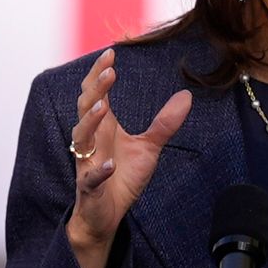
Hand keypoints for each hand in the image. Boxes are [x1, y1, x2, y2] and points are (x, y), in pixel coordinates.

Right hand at [63, 50, 193, 267]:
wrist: (107, 216)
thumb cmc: (122, 178)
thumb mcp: (149, 148)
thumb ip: (164, 123)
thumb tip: (186, 95)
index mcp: (103, 127)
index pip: (96, 93)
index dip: (100, 73)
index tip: (111, 52)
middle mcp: (92, 141)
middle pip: (85, 108)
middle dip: (96, 89)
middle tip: (109, 71)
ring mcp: (87, 163)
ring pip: (81, 138)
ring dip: (90, 122)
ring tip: (104, 107)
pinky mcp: (89, 187)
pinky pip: (91, 177)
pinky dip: (99, 171)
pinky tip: (110, 165)